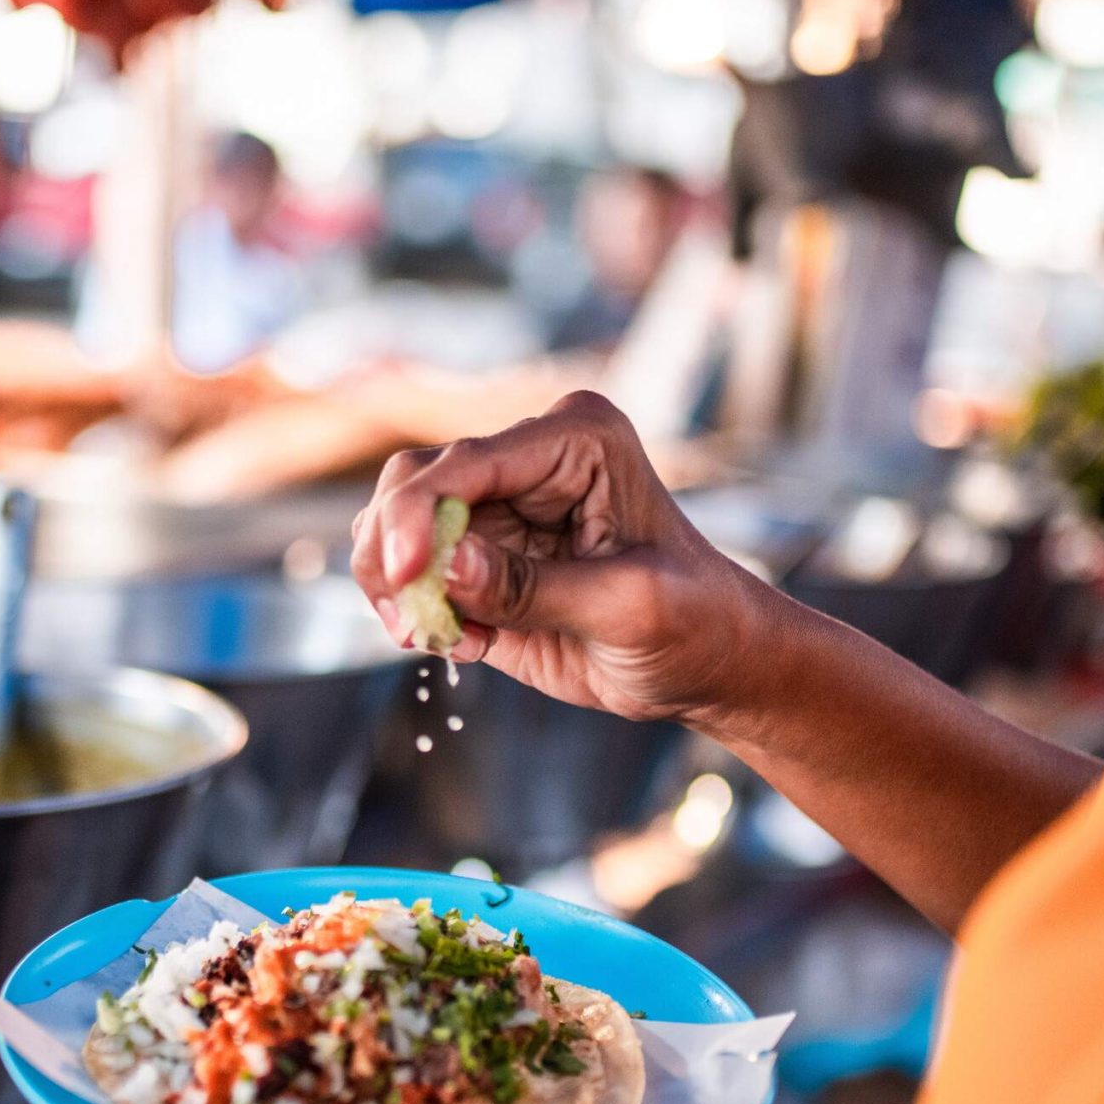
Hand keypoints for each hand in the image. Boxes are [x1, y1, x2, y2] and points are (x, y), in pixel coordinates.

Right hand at [351, 391, 766, 721]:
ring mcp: (498, 510)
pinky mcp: (481, 560)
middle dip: (394, 551)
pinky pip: (413, 576)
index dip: (418, 514)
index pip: (466, 462)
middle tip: (410, 622)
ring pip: (396, 528)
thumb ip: (531, 587)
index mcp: (576, 440)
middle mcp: (528, 461)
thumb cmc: (694, 622)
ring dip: (398, 587)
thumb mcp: (628, 607)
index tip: (404, 575)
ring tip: (441, 639)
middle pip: (413, 484)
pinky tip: (463, 646)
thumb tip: (446, 566)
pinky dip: (418, 614)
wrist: (709, 662)